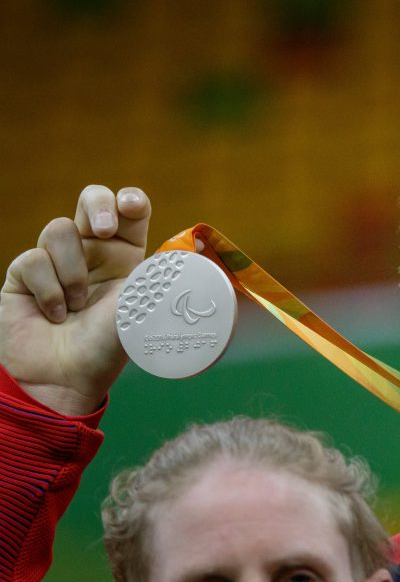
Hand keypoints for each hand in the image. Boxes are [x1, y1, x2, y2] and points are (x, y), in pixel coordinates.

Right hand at [0, 186, 151, 414]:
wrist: (65, 381)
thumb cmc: (108, 349)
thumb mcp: (142, 310)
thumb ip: (158, 279)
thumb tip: (192, 253)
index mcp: (126, 258)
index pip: (130, 213)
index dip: (130, 200)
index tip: (132, 207)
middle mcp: (92, 254)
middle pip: (92, 199)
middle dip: (97, 205)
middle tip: (102, 231)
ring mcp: (56, 262)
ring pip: (58, 229)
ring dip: (71, 269)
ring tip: (78, 305)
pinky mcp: (24, 275)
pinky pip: (32, 260)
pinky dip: (48, 289)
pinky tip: (56, 314)